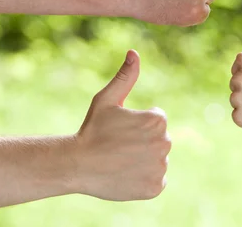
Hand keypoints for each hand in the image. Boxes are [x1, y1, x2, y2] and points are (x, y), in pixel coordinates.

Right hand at [72, 50, 170, 200]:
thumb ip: (125, 77)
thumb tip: (134, 53)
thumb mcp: (107, 100)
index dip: (138, 125)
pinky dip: (144, 179)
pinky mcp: (155, 188)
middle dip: (143, 142)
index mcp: (157, 121)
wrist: (77, 165)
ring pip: (157, 161)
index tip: (121, 131)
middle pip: (159, 141)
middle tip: (119, 147)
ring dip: (144, 161)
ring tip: (121, 161)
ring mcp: (160, 167)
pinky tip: (125, 175)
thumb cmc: (92, 130)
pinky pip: (156, 181)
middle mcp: (164, 143)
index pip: (157, 121)